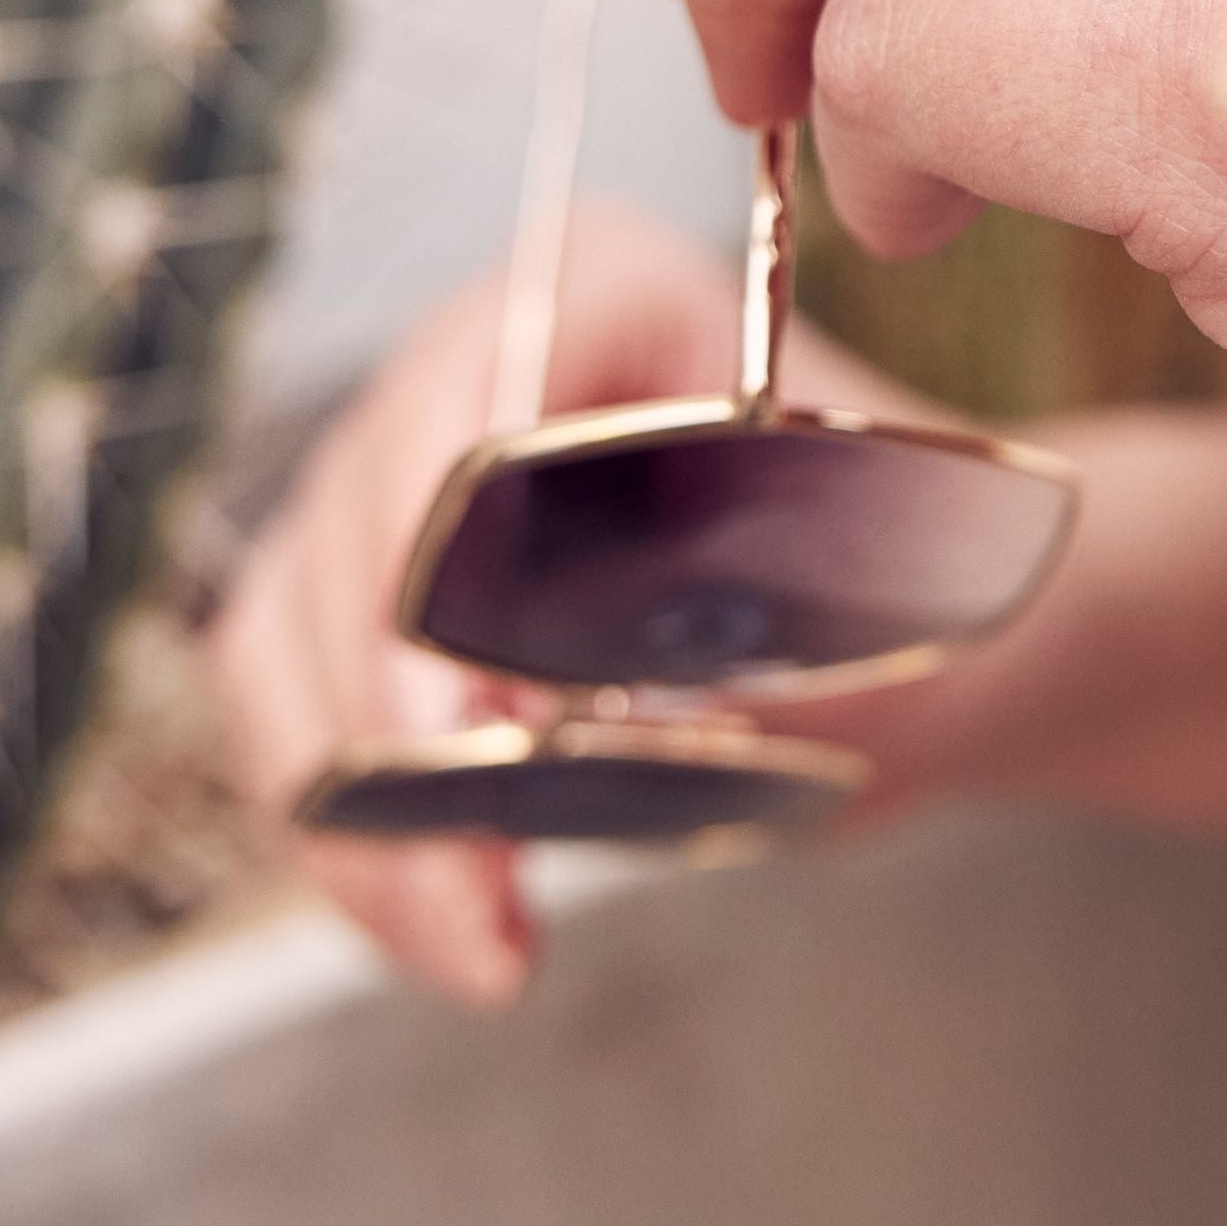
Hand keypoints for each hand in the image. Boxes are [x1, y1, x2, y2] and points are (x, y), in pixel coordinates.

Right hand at [209, 197, 923, 1002]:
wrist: (936, 642)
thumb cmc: (922, 579)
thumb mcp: (883, 588)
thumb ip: (742, 617)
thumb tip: (580, 709)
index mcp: (603, 289)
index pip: (464, 401)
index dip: (440, 559)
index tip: (479, 723)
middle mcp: (468, 368)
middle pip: (354, 532)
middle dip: (399, 723)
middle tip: (481, 865)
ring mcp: (395, 493)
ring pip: (290, 642)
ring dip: (364, 810)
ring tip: (483, 932)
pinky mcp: (363, 620)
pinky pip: (297, 727)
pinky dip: (363, 850)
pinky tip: (462, 935)